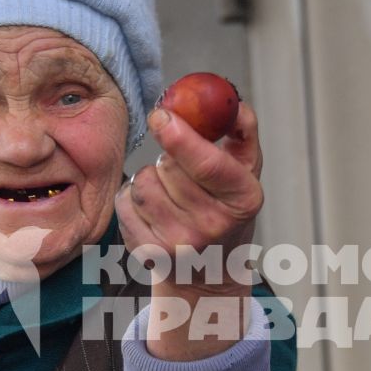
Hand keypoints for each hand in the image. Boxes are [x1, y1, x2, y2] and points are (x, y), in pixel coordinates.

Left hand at [117, 102, 264, 361]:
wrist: (209, 268)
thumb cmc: (226, 206)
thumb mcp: (245, 169)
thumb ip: (242, 130)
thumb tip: (231, 102)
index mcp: (244, 199)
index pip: (208, 164)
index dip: (180, 135)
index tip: (160, 115)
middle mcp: (214, 226)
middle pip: (168, 168)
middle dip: (169, 159)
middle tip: (181, 171)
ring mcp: (180, 244)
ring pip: (143, 183)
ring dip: (150, 178)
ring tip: (169, 193)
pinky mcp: (150, 254)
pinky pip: (125, 202)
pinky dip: (132, 198)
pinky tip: (153, 210)